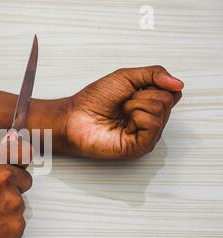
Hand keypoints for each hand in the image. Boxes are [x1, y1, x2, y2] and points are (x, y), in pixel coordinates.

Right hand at [0, 140, 31, 237]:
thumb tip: (5, 146)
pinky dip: (7, 225)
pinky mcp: (17, 224)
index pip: (22, 149)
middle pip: (25, 179)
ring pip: (20, 203)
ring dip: (7, 208)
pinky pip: (18, 221)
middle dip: (13, 187)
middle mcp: (4, 178)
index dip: (21, 158)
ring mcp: (13, 202)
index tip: (20, 163)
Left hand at [61, 66, 183, 158]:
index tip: (133, 90)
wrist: (74, 117)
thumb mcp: (126, 76)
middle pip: (168, 99)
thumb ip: (154, 74)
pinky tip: (125, 122)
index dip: (154, 85)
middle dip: (142, 95)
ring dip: (136, 104)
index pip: (172, 91)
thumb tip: (179, 84)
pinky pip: (154, 125)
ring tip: (121, 112)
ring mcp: (146, 135)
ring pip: (161, 109)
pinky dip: (138, 116)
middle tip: (122, 103)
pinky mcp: (140, 146)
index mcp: (148, 105)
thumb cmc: (93, 101)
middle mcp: (150, 120)